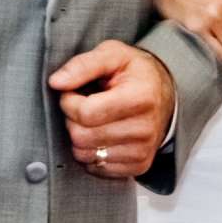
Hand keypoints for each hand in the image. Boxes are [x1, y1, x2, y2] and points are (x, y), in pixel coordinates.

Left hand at [49, 40, 175, 178]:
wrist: (165, 93)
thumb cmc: (136, 72)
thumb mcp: (112, 54)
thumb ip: (83, 65)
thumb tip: (56, 82)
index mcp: (140, 97)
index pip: (85, 113)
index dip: (69, 102)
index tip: (73, 92)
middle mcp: (145, 128)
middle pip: (82, 137)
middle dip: (72, 120)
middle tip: (82, 106)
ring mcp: (143, 150)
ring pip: (86, 155)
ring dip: (80, 137)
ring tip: (92, 120)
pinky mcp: (139, 166)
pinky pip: (96, 168)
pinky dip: (91, 152)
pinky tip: (101, 135)